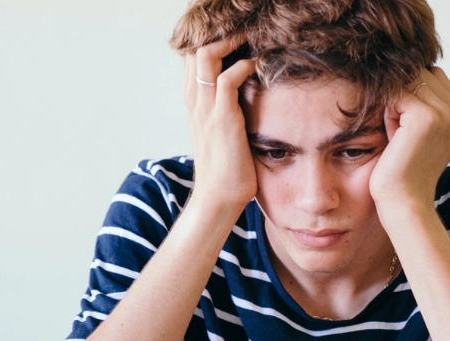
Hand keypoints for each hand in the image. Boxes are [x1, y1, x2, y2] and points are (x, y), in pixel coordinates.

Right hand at [184, 36, 258, 212]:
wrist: (218, 198)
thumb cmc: (225, 169)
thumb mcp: (221, 132)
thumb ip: (226, 111)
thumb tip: (247, 97)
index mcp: (193, 103)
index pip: (192, 58)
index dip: (210, 42)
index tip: (234, 39)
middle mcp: (194, 101)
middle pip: (194, 49)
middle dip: (219, 36)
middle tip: (243, 33)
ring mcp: (205, 109)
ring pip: (206, 56)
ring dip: (230, 42)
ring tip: (250, 39)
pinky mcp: (222, 118)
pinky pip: (227, 79)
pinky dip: (243, 66)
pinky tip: (258, 66)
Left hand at [369, 67, 449, 214]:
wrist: (404, 201)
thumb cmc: (403, 169)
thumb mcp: (416, 130)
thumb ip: (420, 101)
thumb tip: (400, 66)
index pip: (433, 76)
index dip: (411, 92)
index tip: (404, 125)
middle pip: (420, 74)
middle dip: (401, 94)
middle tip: (397, 130)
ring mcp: (446, 113)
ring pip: (407, 81)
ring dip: (393, 102)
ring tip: (396, 133)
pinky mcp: (426, 117)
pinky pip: (396, 93)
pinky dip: (387, 111)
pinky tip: (392, 135)